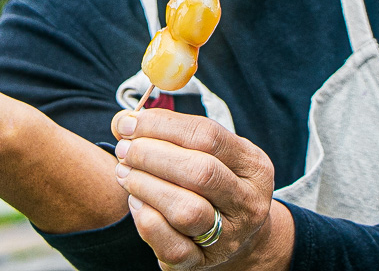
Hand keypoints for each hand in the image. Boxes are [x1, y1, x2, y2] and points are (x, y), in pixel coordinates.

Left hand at [111, 109, 292, 270]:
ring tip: (125, 173)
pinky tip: (135, 202)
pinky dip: (146, 220)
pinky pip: (172, 246)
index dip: (162, 126)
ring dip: (146, 186)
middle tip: (124, 149)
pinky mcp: (202, 263)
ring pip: (186, 210)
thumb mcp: (208, 152)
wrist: (238, 238)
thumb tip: (124, 121)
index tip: (129, 124)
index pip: (208, 136)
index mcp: (254, 166)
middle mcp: (248, 203)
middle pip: (200, 172)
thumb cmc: (214, 183)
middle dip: (152, 155)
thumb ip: (171, 133)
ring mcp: (229, 238)